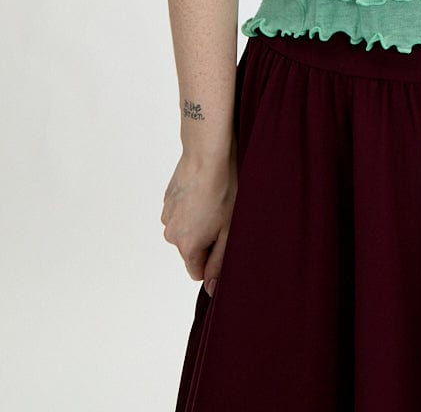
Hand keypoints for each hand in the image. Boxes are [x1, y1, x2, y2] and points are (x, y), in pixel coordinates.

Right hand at [161, 145, 237, 296]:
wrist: (207, 154)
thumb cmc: (224, 190)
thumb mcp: (230, 230)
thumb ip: (219, 262)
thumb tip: (212, 289)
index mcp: (187, 246)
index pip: (198, 272)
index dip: (213, 259)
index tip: (224, 239)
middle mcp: (171, 234)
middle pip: (190, 250)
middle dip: (206, 240)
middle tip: (222, 218)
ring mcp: (166, 215)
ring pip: (185, 231)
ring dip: (197, 223)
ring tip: (213, 202)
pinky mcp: (167, 199)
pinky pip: (180, 213)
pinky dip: (190, 208)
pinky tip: (203, 192)